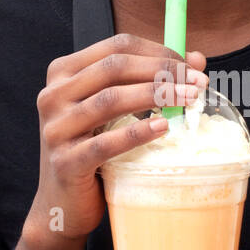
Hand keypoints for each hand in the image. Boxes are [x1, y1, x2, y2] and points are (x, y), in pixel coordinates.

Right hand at [24, 33, 207, 244]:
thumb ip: (147, 81)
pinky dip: (137, 132)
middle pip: (114, 67)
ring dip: (156, 96)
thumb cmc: (92, 149)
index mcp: (63, 73)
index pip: (116, 47)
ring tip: (188, 100)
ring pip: (110, 100)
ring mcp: (56, 129)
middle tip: (197, 82)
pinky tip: (163, 128)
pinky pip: (105, 143)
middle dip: (161, 71)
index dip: (157, 51)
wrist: (62, 202)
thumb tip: (196, 60)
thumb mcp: (115, 111)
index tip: (189, 65)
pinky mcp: (65, 161)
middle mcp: (53, 95)